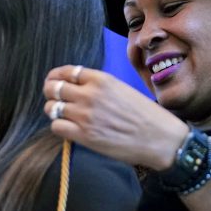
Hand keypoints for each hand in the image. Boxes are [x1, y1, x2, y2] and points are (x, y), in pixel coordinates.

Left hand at [43, 65, 188, 170]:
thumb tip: (79, 90)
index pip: (66, 72)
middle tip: (54, 99)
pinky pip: (57, 127)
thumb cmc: (146, 115)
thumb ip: (99, 87)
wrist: (160, 138)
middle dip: (50, 93)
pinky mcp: (84, 135)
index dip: (56, 77)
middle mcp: (90, 94)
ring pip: (51, 108)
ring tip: (62, 115)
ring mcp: (85, 115)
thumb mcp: (122, 89)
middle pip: (53, 88)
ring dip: (53, 111)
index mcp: (101, 79)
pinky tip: (69, 128)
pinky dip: (59, 127)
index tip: (55, 81)